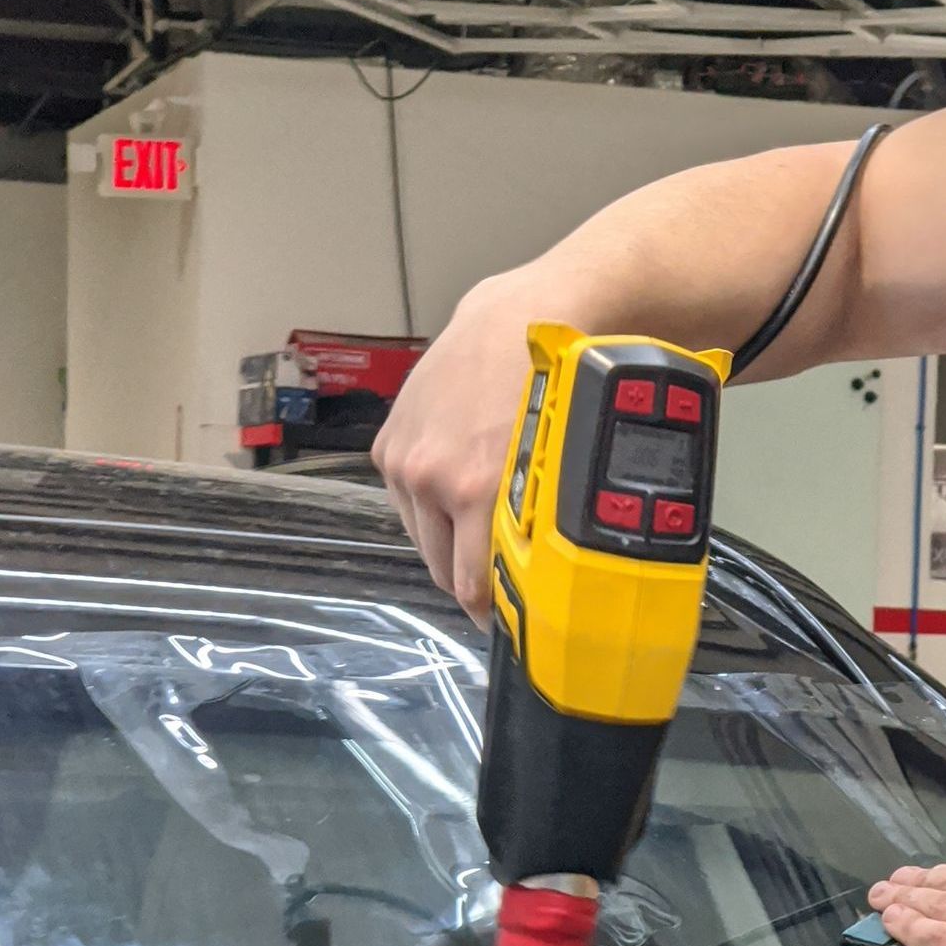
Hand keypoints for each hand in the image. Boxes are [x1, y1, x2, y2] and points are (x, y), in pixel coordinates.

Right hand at [373, 272, 548, 619]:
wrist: (512, 322)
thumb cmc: (550, 387)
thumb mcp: (558, 464)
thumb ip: (537, 523)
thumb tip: (540, 579)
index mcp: (475, 489)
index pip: (470, 585)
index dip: (494, 611)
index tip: (512, 622)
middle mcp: (429, 477)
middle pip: (441, 567)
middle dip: (471, 583)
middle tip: (502, 588)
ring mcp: (403, 461)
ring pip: (421, 536)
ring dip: (448, 545)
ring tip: (480, 538)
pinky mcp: (387, 445)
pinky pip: (406, 503)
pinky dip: (429, 509)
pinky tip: (458, 495)